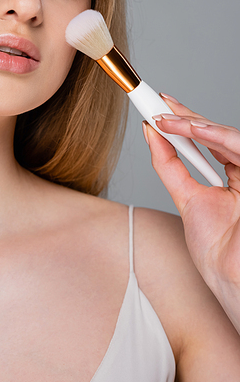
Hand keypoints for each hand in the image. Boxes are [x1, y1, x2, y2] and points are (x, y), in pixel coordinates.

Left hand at [143, 95, 239, 328]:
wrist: (230, 277)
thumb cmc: (216, 249)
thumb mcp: (185, 198)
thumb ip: (169, 166)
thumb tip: (151, 133)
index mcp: (230, 176)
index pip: (207, 139)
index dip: (185, 119)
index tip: (160, 105)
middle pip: (216, 133)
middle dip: (185, 116)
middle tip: (157, 105)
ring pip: (227, 135)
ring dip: (194, 124)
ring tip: (167, 119)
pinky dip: (216, 136)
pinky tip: (193, 130)